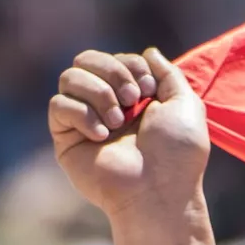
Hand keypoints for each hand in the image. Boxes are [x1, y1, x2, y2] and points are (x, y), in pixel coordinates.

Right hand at [49, 46, 209, 221]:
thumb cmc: (177, 155)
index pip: (115, 59)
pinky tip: (101, 135)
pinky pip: (59, 105)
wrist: (159, 192)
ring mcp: (84, 121)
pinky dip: (81, 114)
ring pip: (70, 76)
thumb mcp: (186, 106)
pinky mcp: (66, 138)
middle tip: (134, 100)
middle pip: (87, 59)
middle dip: (113, 72)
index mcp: (134, 99)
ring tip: (118, 121)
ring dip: (98, 92)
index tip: (150, 89)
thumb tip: (150, 52)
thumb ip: (170, 75)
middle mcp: (107, 106)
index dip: (131, 65)